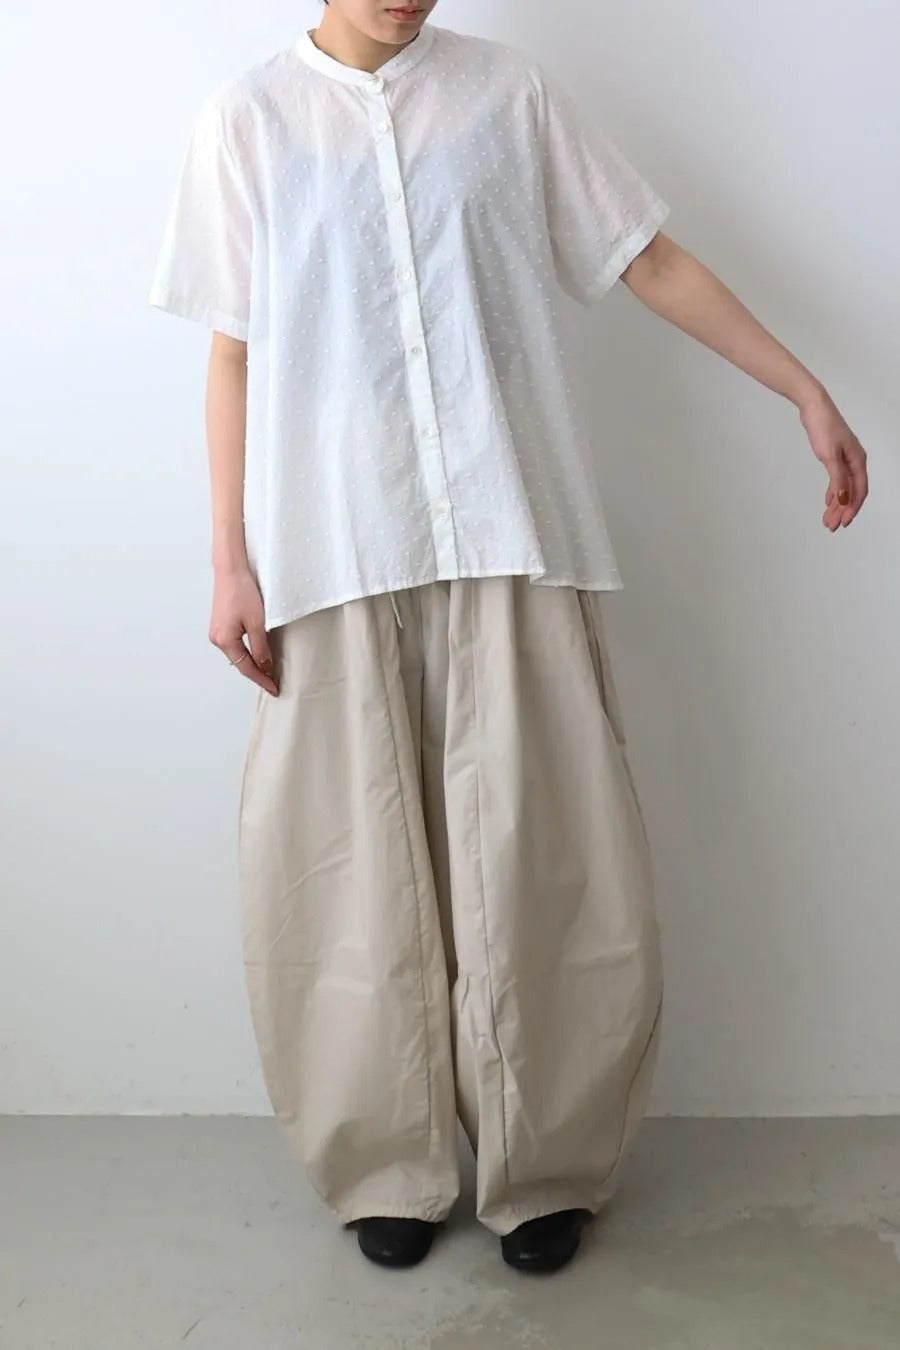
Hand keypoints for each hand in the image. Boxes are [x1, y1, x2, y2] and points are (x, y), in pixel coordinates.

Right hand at [209, 566, 278, 695]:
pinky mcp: (221, 625)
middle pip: (240, 663)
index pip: (246, 668)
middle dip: (257, 673)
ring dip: (252, 662)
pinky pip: (235, 645)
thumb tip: (265, 666)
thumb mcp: (257, 622)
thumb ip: (261, 647)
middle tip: (274, 682)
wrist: (231, 570)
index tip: (274, 689)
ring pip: (238, 654)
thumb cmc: (242, 591)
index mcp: (224, 641)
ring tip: (268, 671)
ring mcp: (217, 632)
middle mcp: (217, 639)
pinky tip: (257, 653)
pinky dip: (247, 651)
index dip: (261, 680)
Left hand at [799, 387, 868, 530]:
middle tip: (830, 526)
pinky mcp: (835, 455)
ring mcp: (845, 458)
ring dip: (836, 503)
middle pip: (852, 491)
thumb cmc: (823, 428)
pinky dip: (833, 491)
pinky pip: (838, 479)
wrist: (814, 406)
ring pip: (844, 486)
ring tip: (827, 518)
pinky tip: (827, 500)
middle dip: (842, 510)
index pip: (859, 491)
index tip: (842, 523)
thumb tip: (844, 500)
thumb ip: (837, 480)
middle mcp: (855, 461)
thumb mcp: (829, 457)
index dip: (852, 508)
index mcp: (858, 461)